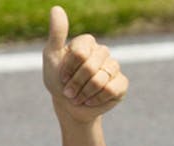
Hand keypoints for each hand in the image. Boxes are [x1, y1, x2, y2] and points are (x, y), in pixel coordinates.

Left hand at [42, 6, 127, 122]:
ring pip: (100, 79)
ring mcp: (113, 67)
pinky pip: (111, 89)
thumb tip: (56, 8)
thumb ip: (56, 34)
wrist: (69, 107)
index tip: (62, 77)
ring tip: (79, 97)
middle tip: (69, 92)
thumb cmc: (58, 81)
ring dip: (84, 93)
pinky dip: (97, 99)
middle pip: (90, 67)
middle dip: (75, 84)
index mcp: (87, 43)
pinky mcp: (121, 84)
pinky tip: (91, 101)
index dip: (68, 69)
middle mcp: (103, 52)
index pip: (80, 53)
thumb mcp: (52, 57)